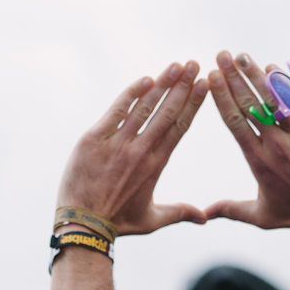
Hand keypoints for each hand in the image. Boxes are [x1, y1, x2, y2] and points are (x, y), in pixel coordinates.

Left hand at [57, 60, 208, 234]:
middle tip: (195, 65)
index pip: (180, 126)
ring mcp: (118, 142)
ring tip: (177, 65)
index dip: (194, 104)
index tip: (204, 86)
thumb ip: (180, 213)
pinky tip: (146, 80)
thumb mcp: (153, 220)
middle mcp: (141, 149)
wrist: (84, 225)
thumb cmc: (118, 223)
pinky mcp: (95, 138)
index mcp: (157, 164)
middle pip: (168, 111)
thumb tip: (205, 219)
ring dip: (162, 84)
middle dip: (183, 86)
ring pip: (145, 106)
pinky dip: (131, 94)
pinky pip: (116, 110)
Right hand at [205, 51, 289, 228]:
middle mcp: (276, 144)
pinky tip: (272, 68)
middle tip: (221, 55)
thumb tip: (205, 213)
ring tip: (242, 56)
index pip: (234, 121)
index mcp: (258, 160)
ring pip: (273, 99)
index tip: (212, 77)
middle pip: (250, 104)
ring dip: (256, 74)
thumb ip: (232, 209)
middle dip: (233, 77)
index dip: (222, 97)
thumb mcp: (262, 216)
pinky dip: (286, 84)